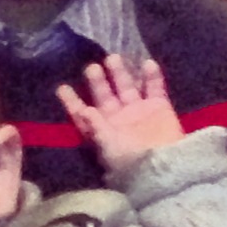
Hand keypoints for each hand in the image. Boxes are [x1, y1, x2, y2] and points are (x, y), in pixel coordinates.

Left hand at [55, 54, 183, 172]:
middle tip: (92, 68)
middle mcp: (119, 118)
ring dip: (121, 72)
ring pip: (127, 87)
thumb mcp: (110, 148)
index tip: (62, 88)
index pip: (83, 114)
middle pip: (104, 95)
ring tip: (113, 58)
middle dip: (97, 81)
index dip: (73, 102)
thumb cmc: (133, 163)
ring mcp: (140, 112)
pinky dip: (152, 76)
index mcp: (103, 130)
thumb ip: (97, 129)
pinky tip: (147, 64)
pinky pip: (155, 87)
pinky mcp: (160, 108)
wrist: (165, 169)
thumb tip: (86, 110)